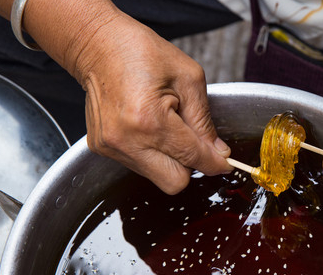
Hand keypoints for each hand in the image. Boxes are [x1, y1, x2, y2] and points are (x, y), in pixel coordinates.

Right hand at [75, 13, 230, 193]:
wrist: (98, 45)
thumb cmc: (140, 53)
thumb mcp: (188, 79)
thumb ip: (204, 122)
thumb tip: (218, 152)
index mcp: (149, 120)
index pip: (193, 158)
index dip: (215, 162)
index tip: (224, 162)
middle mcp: (127, 140)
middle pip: (174, 181)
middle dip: (189, 165)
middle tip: (192, 141)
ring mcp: (112, 147)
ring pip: (157, 176)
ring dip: (169, 158)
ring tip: (163, 124)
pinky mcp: (102, 149)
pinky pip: (139, 165)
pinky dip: (151, 152)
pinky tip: (146, 126)